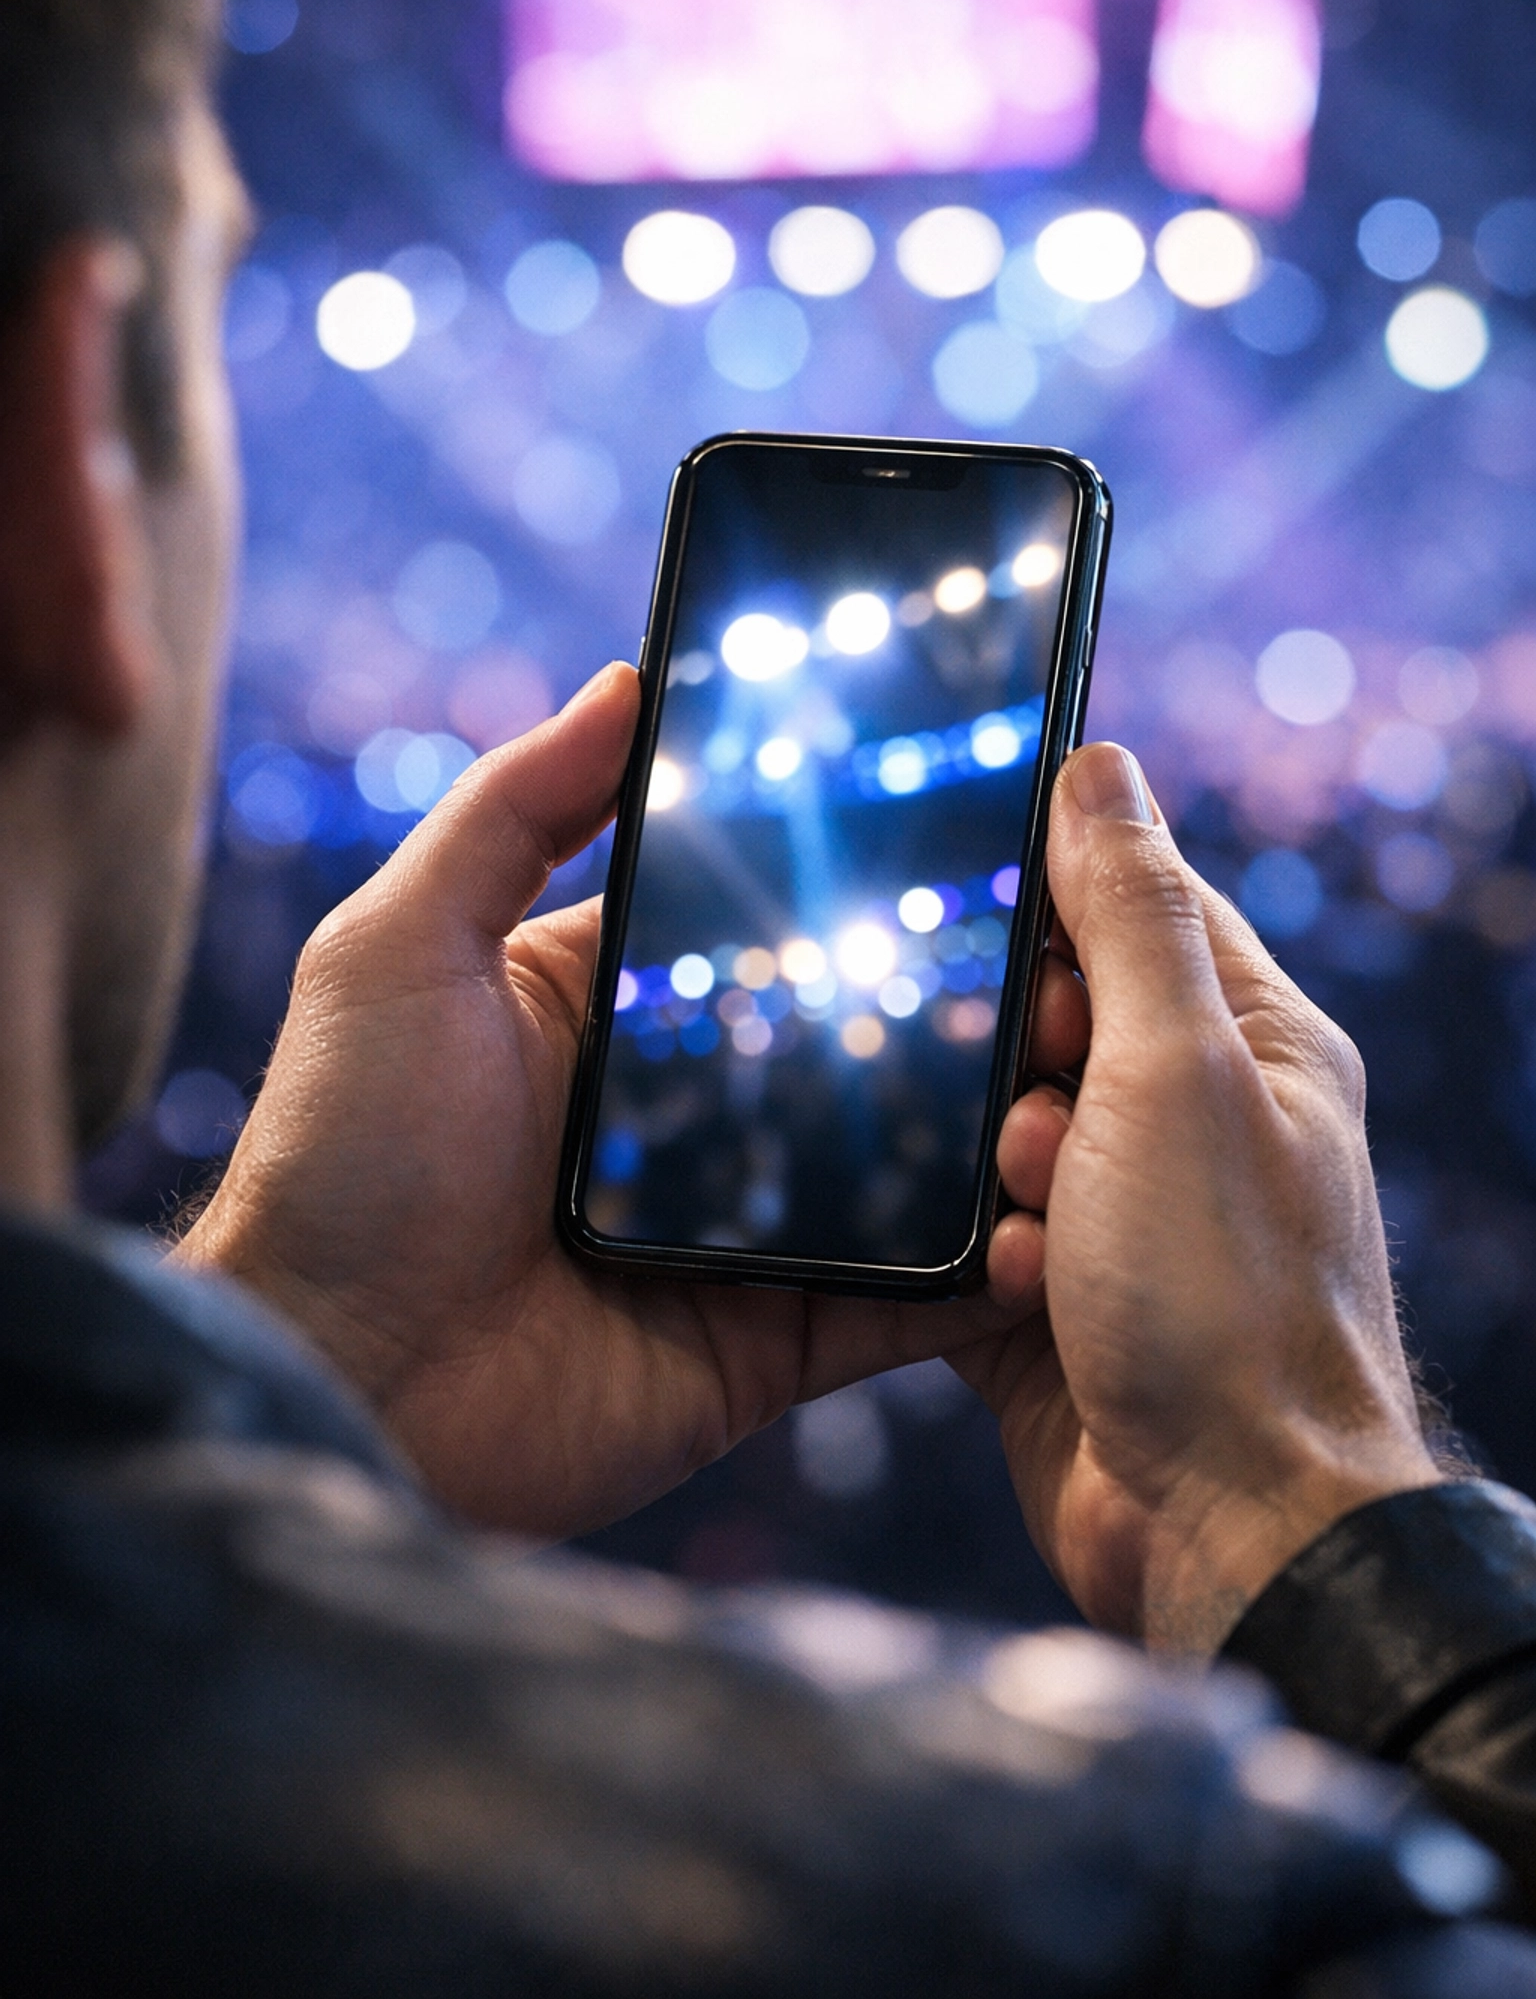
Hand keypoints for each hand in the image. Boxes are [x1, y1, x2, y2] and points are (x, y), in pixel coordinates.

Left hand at [176, 664, 1043, 1537]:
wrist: (337, 1388)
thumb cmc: (341, 1156)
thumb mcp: (400, 947)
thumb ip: (513, 811)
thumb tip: (627, 677)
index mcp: (614, 1001)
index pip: (766, 915)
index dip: (859, 872)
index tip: (976, 812)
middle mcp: (692, 1106)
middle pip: (858, 1033)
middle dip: (961, 998)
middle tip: (1070, 951)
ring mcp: (745, 1226)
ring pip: (906, 1161)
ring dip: (994, 1125)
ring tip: (1090, 1066)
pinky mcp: (775, 1337)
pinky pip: (904, 1301)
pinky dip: (984, 1272)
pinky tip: (1058, 1219)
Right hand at [951, 742, 1439, 1655]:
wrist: (1223, 1531)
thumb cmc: (1232, 1302)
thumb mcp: (1178, 1072)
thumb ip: (1131, 917)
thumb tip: (1100, 765)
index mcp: (1253, 1044)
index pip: (1143, 902)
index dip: (1061, 888)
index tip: (978, 886)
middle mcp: (1188, 1120)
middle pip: (1050, 1015)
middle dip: (1008, 1046)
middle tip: (1022, 1091)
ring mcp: (1115, 1213)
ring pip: (988, 1124)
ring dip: (984, 1157)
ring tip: (1031, 1203)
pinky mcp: (1043, 1299)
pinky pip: (961, 1233)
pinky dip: (966, 1250)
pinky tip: (1002, 1282)